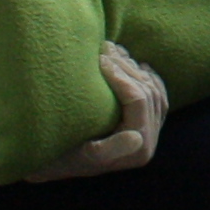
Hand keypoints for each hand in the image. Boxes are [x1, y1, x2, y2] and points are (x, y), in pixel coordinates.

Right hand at [33, 42, 165, 180]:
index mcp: (139, 150)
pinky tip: (137, 64)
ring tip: (112, 50)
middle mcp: (149, 142)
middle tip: (103, 47)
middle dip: (125, 66)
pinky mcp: (146, 124)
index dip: (120, 74)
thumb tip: (136, 137)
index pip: (138, 100)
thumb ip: (107, 150)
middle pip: (147, 91)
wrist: (53, 162)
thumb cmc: (62, 158)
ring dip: (134, 67)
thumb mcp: (81, 156)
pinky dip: (147, 76)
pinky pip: (156, 93)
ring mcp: (150, 132)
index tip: (99, 58)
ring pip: (152, 88)